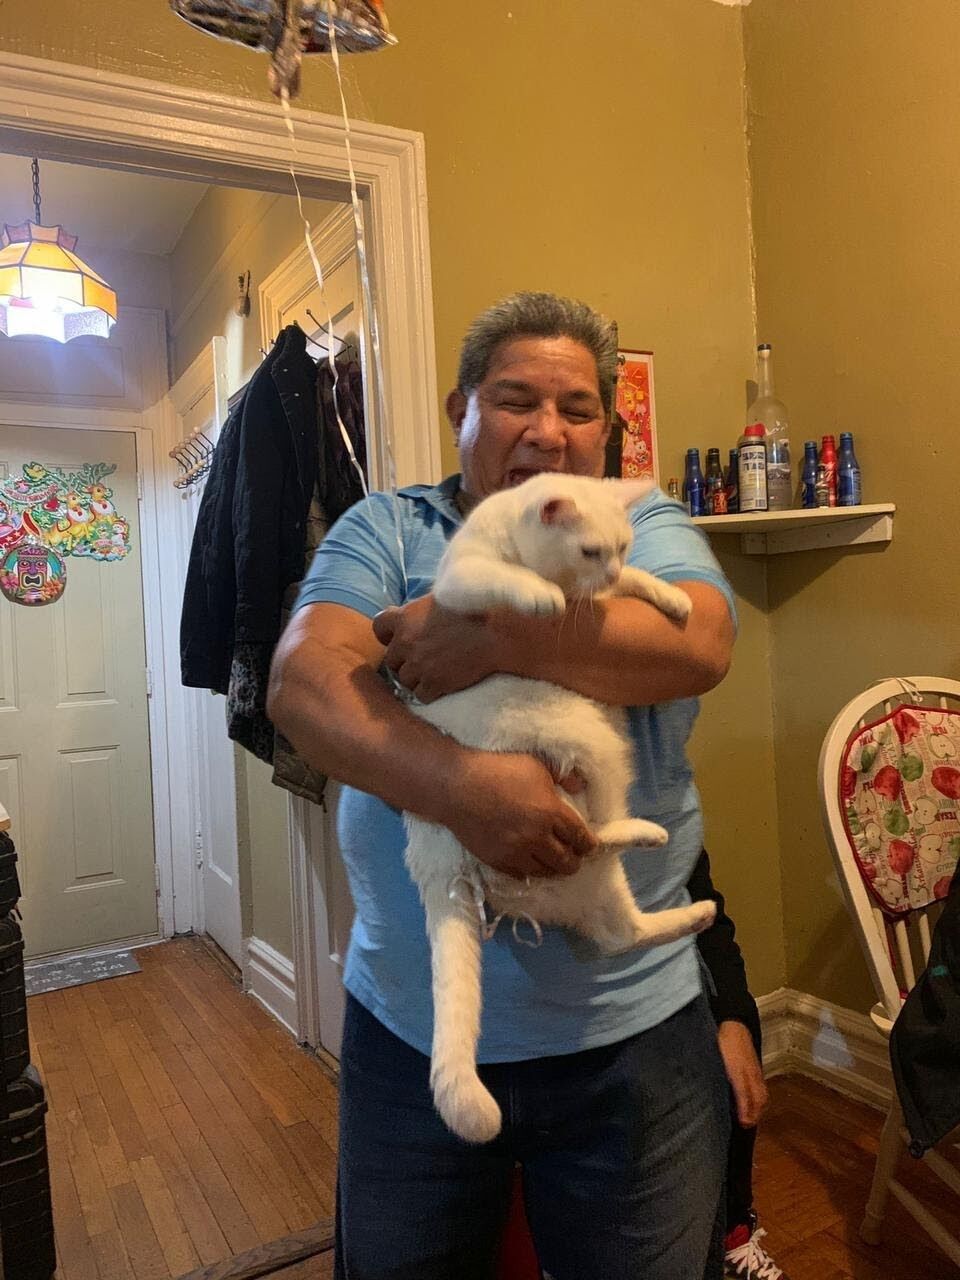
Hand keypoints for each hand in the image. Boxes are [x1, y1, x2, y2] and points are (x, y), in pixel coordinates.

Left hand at [373, 596, 497, 701]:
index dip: (388, 635)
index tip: (399, 638)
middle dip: (403, 661)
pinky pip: (421, 695)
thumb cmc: (473, 607)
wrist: (495, 630)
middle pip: (391, 660)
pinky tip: (442, 685)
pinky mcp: (434, 683)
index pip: (379, 628)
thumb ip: (421, 608)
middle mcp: (406, 642)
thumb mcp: (440, 596)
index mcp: (404, 618)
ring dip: (416, 678)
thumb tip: (412, 612)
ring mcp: (418, 665)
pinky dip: (430, 692)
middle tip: (421, 659)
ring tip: (433, 673)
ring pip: (404, 680)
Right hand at [444, 750, 596, 879]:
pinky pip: (521, 875)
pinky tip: (531, 865)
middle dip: (575, 860)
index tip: (590, 846)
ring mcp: (516, 853)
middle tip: (575, 857)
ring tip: (554, 863)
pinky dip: (530, 871)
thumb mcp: (535, 765)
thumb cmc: (498, 770)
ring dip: (553, 869)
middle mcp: (537, 838)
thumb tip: (580, 787)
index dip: (588, 844)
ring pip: (545, 872)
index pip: (580, 837)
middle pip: (566, 861)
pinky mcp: (497, 861)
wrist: (457, 787)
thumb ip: (562, 776)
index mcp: (551, 813)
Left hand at [717, 1020, 767, 1127]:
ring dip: (759, 1109)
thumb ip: (714, 1074)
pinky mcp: (757, 1069)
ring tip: (751, 1119)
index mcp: (738, 1070)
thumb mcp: (714, 1057)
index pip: (744, 1094)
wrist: (734, 1024)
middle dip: (754, 1114)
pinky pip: (762, 1087)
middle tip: (746, 1125)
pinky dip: (760, 1099)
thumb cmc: (722, 1041)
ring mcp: (755, 1071)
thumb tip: (709, 1091)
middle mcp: (749, 1072)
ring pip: (762, 1094)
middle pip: (757, 1098)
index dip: (744, 1110)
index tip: (742, 1123)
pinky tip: (755, 1104)